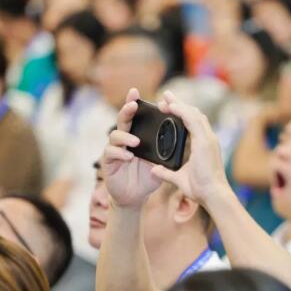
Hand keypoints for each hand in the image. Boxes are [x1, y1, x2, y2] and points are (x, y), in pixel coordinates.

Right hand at [103, 88, 162, 208]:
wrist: (135, 198)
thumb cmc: (147, 177)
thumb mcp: (160, 162)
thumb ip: (167, 150)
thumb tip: (182, 136)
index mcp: (137, 136)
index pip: (136, 117)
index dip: (135, 103)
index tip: (137, 92)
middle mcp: (124, 140)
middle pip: (123, 119)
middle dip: (127, 110)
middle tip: (133, 105)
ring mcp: (114, 150)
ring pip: (114, 136)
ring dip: (126, 137)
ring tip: (136, 142)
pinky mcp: (108, 163)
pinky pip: (111, 153)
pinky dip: (120, 154)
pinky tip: (129, 157)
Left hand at [150, 91, 228, 204]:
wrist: (213, 196)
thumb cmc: (201, 190)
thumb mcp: (180, 179)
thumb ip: (167, 173)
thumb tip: (154, 170)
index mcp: (205, 145)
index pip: (195, 123)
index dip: (183, 113)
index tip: (170, 107)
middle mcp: (209, 139)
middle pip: (195, 114)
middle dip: (180, 104)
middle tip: (165, 97)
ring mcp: (208, 139)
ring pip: (194, 114)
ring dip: (179, 104)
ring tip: (165, 98)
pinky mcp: (205, 142)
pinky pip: (192, 120)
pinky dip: (182, 111)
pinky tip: (171, 106)